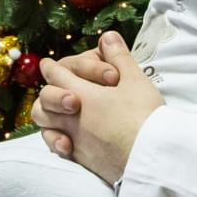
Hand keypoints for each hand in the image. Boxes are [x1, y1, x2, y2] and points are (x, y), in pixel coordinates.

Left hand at [31, 32, 163, 184]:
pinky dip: (59, 142)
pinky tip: (68, 141)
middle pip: (44, 102)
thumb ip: (119, 57)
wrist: (152, 158)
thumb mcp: (135, 80)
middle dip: (50, 93)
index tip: (48, 65)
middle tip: (63, 91)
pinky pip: (59, 150)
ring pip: (46, 127)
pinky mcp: (81, 159)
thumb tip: (108, 36)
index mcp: (81, 94)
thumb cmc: (144, 116)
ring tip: (62, 115)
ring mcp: (74, 140)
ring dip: (50, 119)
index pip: (56, 75)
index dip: (52, 68)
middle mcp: (70, 117)